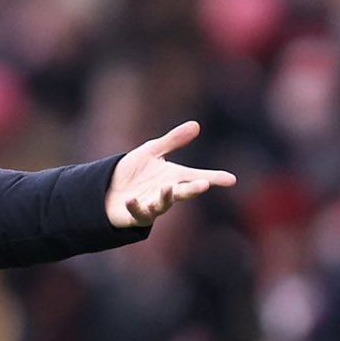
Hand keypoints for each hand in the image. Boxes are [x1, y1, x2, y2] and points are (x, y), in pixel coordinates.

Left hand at [105, 120, 236, 227]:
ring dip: (166, 197)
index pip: (197, 176)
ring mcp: (152, 206)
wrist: (108, 187)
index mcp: (174, 177)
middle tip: (203, 185)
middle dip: (193, 189)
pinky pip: (137, 213)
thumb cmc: (133, 170)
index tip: (231, 179)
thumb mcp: (151, 151)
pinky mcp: (135, 216)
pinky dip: (135, 207)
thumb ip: (173, 141)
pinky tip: (131, 199)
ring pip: (163, 204)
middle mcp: (166, 193)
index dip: (214, 178)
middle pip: (183, 192)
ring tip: (168, 187)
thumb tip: (196, 125)